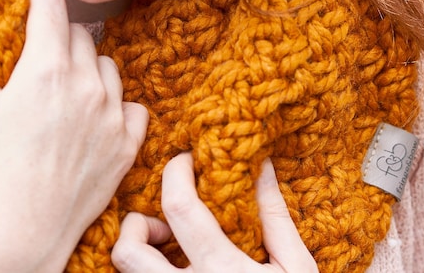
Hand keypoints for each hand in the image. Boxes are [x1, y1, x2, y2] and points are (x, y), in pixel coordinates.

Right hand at [0, 0, 148, 272]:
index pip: (53, 4)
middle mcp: (86, 83)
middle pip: (80, 34)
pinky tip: (93, 124)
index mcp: (46, 69)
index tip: (28, 25)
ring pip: (107, 66)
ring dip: (88, 72)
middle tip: (39, 71)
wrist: (24, 234)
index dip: (37, 9)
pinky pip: (132, 104)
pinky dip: (116, 107)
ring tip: (65, 100)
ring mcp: (113, 113)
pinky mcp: (129, 141)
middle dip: (58, 42)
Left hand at [112, 153, 316, 272]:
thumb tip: (261, 166)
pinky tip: (177, 269)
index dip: (176, 171)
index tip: (186, 161)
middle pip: (128, 250)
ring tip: (171, 250)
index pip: (178, 207)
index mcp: (222, 270)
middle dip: (137, 224)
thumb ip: (274, 216)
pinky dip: (150, 272)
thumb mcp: (296, 266)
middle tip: (166, 223)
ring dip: (139, 252)